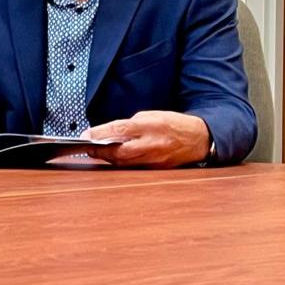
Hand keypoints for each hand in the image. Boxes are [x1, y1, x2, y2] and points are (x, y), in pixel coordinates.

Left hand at [83, 110, 210, 167]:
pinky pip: (133, 167)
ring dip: (108, 158)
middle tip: (88, 147)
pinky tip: (113, 158)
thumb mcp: (152, 115)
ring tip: (97, 152)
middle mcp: (153, 144)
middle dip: (100, 150)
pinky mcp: (157, 169)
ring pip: (124, 162)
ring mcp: (155, 159)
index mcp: (151, 126)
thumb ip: (130, 124)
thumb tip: (109, 132)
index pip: (120, 130)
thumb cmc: (174, 124)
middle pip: (119, 151)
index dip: (100, 133)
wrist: (199, 139)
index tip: (85, 135)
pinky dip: (121, 162)